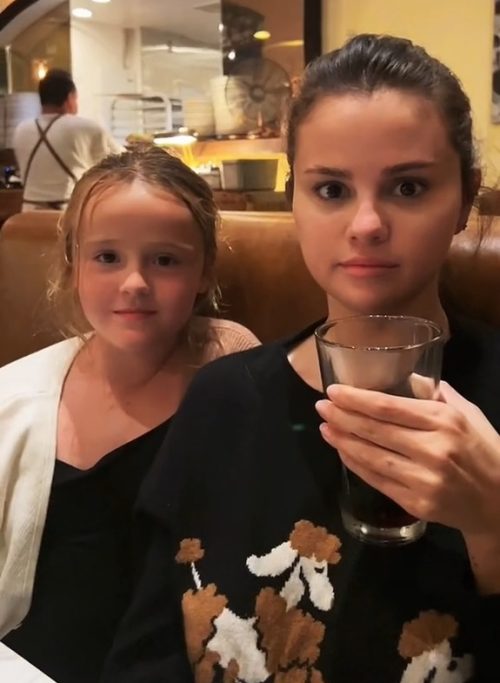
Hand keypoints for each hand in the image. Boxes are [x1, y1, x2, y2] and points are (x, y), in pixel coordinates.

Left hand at [315, 381, 499, 537]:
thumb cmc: (484, 450)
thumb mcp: (468, 413)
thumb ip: (436, 394)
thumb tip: (407, 375)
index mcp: (444, 420)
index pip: (388, 406)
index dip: (356, 398)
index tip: (334, 391)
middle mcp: (433, 448)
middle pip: (375, 430)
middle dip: (342, 416)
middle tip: (321, 407)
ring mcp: (424, 479)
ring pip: (371, 456)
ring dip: (342, 441)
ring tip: (324, 428)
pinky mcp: (417, 503)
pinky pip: (377, 480)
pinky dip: (355, 465)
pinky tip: (343, 451)